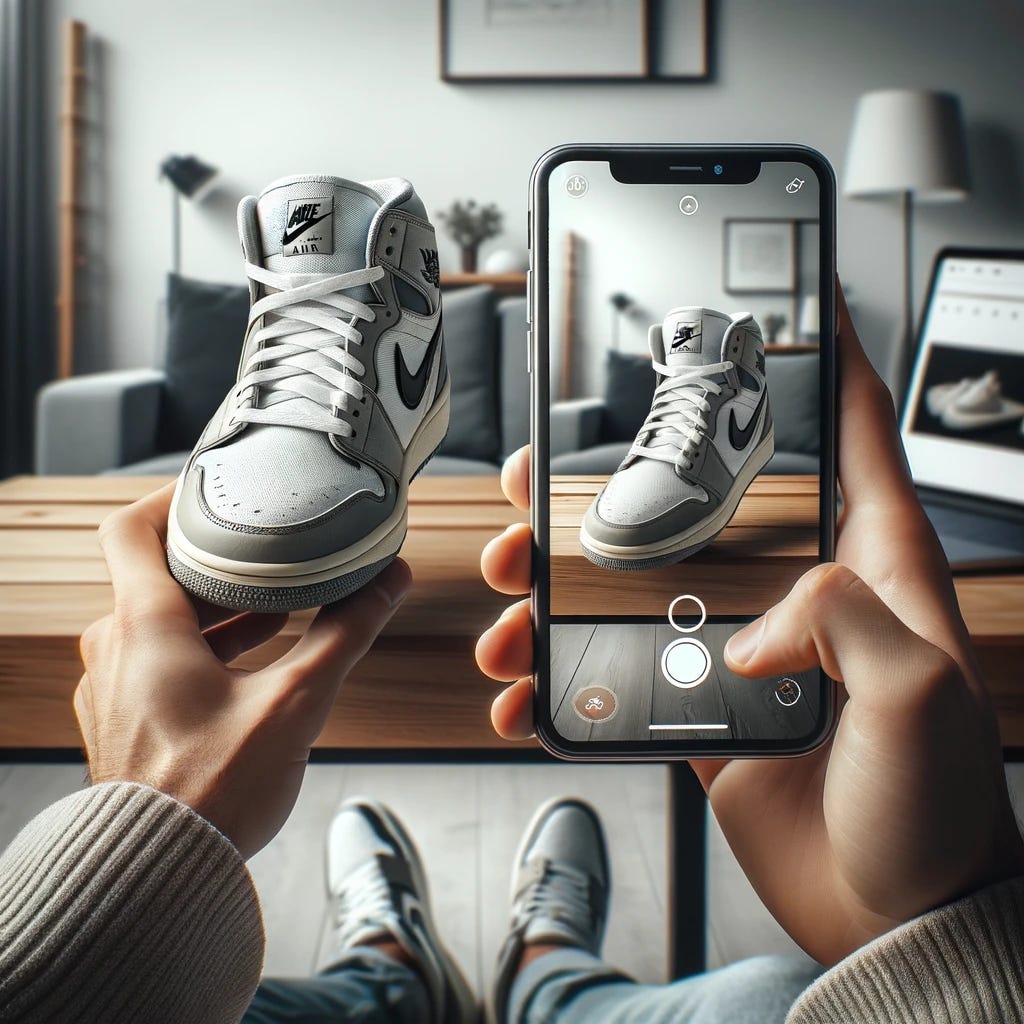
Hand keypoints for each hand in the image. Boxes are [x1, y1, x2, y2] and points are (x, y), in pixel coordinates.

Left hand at [76, 485, 409, 858]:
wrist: (157, 875)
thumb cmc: (212, 792)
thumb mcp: (295, 701)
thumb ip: (345, 632)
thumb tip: (388, 583)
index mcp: (144, 626)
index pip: (130, 527)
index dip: (169, 496)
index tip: (214, 489)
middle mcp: (116, 648)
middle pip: (156, 572)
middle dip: (216, 558)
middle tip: (268, 547)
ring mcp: (114, 687)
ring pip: (160, 620)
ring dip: (216, 608)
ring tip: (278, 605)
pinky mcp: (123, 719)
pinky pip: (156, 659)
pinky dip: (201, 647)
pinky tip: (252, 662)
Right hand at [475, 286, 1023, 963]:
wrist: (893, 913)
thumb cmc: (932, 808)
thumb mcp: (916, 692)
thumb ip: (839, 621)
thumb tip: (747, 627)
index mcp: (870, 568)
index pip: (852, 440)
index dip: (826, 366)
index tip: (789, 309)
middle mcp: (802, 596)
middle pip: (691, 506)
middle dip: (604, 490)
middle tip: (532, 494)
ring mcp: (742, 649)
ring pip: (632, 589)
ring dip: (557, 597)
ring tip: (507, 613)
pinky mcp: (703, 706)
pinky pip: (617, 675)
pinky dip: (564, 685)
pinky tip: (526, 696)